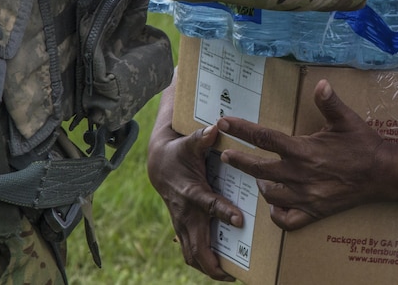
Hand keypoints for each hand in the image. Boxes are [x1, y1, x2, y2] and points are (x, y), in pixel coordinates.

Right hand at [147, 118, 241, 280]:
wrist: (159, 164)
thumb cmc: (179, 152)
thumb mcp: (189, 143)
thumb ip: (202, 138)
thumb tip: (215, 127)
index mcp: (191, 191)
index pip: (208, 205)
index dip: (222, 212)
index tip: (238, 221)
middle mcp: (185, 212)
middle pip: (196, 244)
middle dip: (212, 262)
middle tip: (233, 274)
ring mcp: (182, 223)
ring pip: (191, 254)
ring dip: (208, 268)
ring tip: (229, 276)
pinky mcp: (183, 228)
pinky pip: (190, 251)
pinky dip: (203, 263)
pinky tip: (220, 270)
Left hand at [215, 80, 385, 230]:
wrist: (383, 174)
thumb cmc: (364, 145)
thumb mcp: (347, 119)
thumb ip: (329, 102)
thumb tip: (320, 84)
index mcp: (304, 150)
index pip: (265, 138)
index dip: (242, 129)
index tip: (224, 123)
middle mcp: (300, 175)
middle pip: (259, 169)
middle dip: (239, 160)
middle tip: (226, 155)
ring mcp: (305, 196)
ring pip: (270, 195)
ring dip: (260, 184)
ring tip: (257, 177)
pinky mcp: (314, 212)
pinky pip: (287, 220)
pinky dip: (277, 214)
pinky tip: (275, 205)